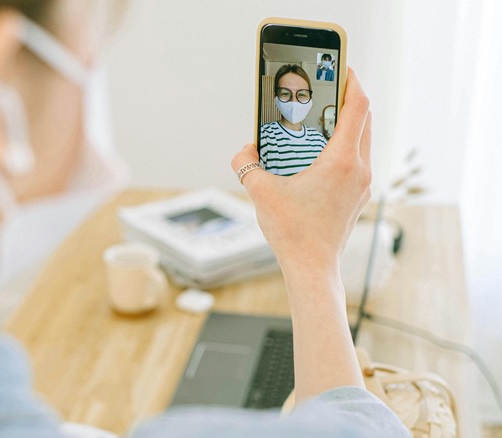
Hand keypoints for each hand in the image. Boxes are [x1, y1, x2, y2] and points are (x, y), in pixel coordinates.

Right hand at [232, 68, 370, 275]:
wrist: (312, 269)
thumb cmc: (293, 234)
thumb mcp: (260, 192)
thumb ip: (245, 164)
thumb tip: (244, 150)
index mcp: (342, 161)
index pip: (358, 107)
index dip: (351, 81)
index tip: (341, 67)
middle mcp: (360, 170)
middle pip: (363, 120)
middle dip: (347, 100)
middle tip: (326, 90)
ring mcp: (363, 185)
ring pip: (362, 141)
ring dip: (345, 125)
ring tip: (320, 121)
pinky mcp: (358, 197)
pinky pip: (356, 160)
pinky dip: (342, 148)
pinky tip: (318, 155)